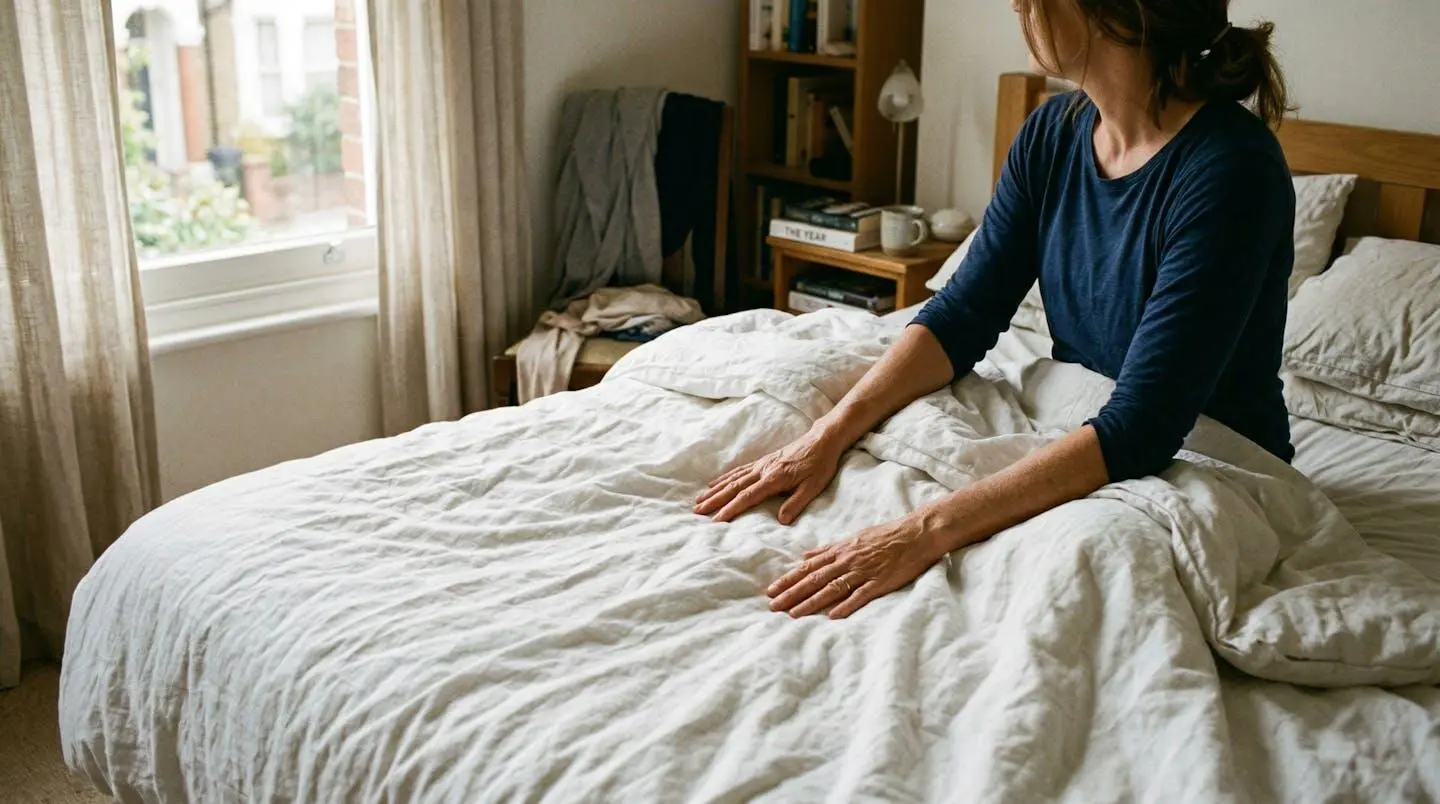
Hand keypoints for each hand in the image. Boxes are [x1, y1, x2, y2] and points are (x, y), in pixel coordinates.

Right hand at [694, 429, 844, 524]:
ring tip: (699, 500)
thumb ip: (796, 504)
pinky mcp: (763, 461)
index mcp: (774, 479)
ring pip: (732, 478)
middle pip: (733, 487)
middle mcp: (763, 470)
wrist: (822, 440)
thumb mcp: (813, 487)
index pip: (747, 497)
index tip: (716, 520)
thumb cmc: (819, 465)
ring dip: (714, 490)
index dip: (731, 509)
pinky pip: (738, 470)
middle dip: (714, 500)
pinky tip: (714, 483)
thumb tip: (781, 521)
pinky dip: (724, 477)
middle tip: (697, 511)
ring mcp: (761, 464)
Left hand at [767, 515, 944, 618]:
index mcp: (840, 551)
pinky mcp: (880, 582)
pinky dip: (846, 605)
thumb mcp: (852, 538)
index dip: (788, 580)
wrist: (916, 533)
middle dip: (791, 593)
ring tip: (792, 614)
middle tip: (772, 606)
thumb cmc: (885, 535)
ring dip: (811, 602)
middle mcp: (847, 561)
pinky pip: (860, 595)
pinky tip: (832, 616)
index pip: (808, 568)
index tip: (771, 590)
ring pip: (832, 589)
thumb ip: (828, 550)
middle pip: (814, 580)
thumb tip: (805, 556)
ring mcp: (864, 572)